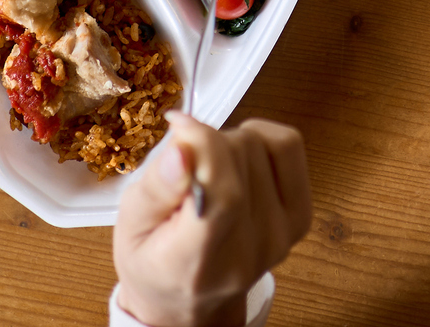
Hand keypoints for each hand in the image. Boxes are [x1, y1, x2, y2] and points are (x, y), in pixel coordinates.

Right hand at [114, 113, 311, 326]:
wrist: (191, 301)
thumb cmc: (154, 260)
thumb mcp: (131, 226)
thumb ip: (156, 187)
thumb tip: (182, 147)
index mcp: (196, 262)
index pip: (224, 195)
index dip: (203, 147)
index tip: (177, 128)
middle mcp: (248, 252)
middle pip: (241, 157)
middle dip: (207, 143)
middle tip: (186, 163)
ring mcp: (280, 236)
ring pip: (262, 145)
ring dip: (231, 142)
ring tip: (209, 169)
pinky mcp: (299, 218)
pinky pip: (289, 147)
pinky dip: (263, 138)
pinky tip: (239, 158)